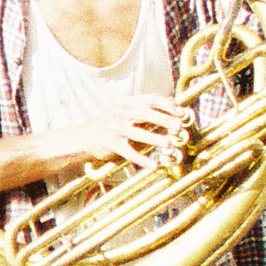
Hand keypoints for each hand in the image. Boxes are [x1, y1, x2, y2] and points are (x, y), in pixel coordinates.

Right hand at [51, 97, 189, 172]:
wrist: (84, 136)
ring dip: (154, 138)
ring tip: (169, 144)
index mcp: (126, 103)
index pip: (150, 99)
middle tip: (178, 127)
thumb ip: (147, 107)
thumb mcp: (126, 111)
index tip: (181, 112)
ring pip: (137, 133)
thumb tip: (173, 103)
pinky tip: (154, 166)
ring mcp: (113, 128)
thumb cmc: (112, 124)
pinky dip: (141, 160)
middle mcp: (120, 113)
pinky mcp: (109, 143)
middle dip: (163, 119)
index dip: (167, 105)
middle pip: (144, 113)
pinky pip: (127, 152)